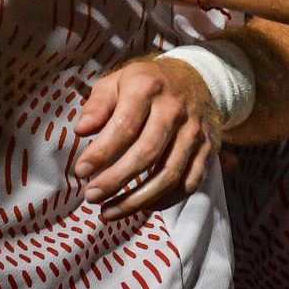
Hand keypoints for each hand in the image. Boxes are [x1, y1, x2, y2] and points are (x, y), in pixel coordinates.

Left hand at [72, 56, 222, 220]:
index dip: (101, 153)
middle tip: (91, 195)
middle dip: (115, 180)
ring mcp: (194, 132)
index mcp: (147, 88)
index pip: (123, 126)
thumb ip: (98, 105)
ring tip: (109, 210)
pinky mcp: (207, 150)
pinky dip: (165, 201)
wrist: (195, 78)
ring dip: (137, 199)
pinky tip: (142, 207)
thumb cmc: (147, 83)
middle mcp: (174, 110)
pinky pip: (188, 184)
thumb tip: (81, 130)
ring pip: (168, 175)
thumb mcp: (118, 81)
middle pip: (146, 154)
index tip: (81, 171)